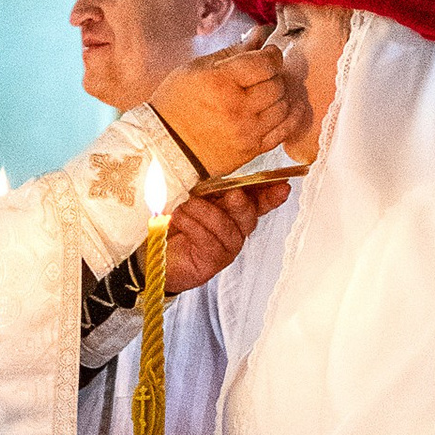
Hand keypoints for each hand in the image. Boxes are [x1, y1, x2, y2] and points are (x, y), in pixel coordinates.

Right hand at [152, 41, 293, 181]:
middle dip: (274, 75)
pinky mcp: (251, 150)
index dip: (272, 55)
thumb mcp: (197, 69)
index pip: (265, 63)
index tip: (269, 54)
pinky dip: (289, 117)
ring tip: (267, 92)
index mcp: (221, 82)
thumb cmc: (177, 104)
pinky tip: (285, 107)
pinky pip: (283, 131)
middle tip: (264, 74)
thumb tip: (260, 35)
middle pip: (276, 84)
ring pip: (283, 106)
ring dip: (279, 95)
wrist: (166, 146)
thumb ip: (233, 52)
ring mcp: (246, 131)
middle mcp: (237, 107)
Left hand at [163, 176, 289, 293]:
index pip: (258, 201)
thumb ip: (206, 187)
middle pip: (249, 215)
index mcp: (232, 211)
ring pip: (226, 226)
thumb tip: (213, 171)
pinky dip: (192, 225)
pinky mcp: (212, 262)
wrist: (150, 252)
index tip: (283, 186)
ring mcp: (226, 248)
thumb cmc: (172, 222)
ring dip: (204, 212)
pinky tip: (178, 218)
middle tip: (232, 194)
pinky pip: (208, 240)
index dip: (271, 194)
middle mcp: (234, 231)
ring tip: (184, 207)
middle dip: (242, 203)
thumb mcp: (190, 197)